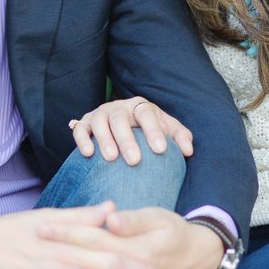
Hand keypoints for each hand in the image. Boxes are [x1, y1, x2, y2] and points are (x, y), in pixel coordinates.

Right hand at [71, 97, 193, 164]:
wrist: (123, 125)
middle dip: (127, 140)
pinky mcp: (84, 122)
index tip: (161, 150)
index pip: (147, 114)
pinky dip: (82, 140)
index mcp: (140, 107)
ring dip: (104, 140)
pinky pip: (80, 129)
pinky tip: (88, 154)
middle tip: (135, 161)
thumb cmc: (147, 130)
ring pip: (99, 122)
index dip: (153, 131)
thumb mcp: (166, 129)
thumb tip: (188, 151)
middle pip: (121, 119)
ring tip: (111, 159)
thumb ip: (179, 137)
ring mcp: (100, 114)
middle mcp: (119, 108)